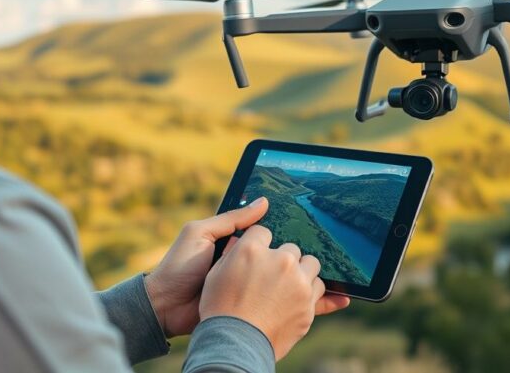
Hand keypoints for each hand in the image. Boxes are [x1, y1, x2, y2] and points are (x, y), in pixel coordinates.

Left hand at [144, 197, 348, 338]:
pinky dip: (313, 304)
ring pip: (293, 282)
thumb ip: (231, 219)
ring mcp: (254, 286)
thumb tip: (263, 201)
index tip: (317, 218)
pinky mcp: (257, 307)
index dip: (291, 227)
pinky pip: (289, 304)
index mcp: (238, 244)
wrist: (164, 307)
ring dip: (319, 280)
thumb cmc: (179, 266)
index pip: (271, 233)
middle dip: (310, 255)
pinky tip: (336, 299)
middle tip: (338, 246)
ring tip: (346, 273)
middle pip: (286, 257)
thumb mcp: (200, 233)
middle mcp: (250, 264)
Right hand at [199, 225, 336, 360]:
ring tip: (289, 286)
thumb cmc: (219, 309)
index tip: (258, 256)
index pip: (263, 232)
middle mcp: (280, 261)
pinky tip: (299, 297)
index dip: (259, 244)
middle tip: (272, 276)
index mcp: (252, 250)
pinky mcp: (309, 303)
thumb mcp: (216, 275)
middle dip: (283, 259)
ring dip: (301, 272)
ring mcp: (298, 282)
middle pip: (291, 248)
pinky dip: (310, 291)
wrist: (235, 345)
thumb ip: (232, 254)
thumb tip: (241, 242)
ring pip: (310, 264)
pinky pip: (319, 287)